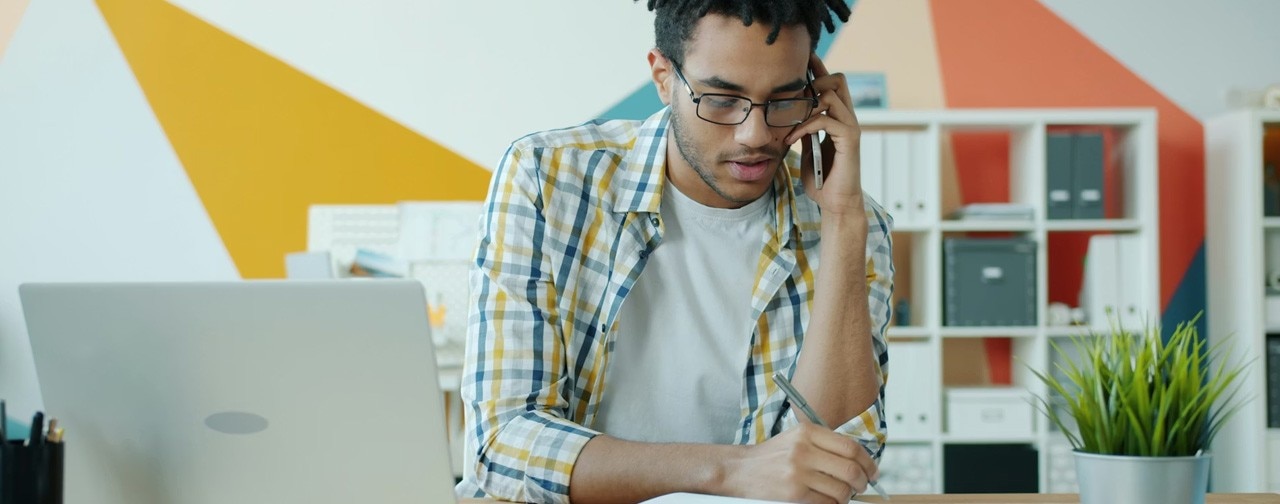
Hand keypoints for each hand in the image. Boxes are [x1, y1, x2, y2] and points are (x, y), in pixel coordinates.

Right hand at [721, 423, 879, 503]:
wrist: (739, 470)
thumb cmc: (771, 457)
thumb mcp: (796, 439)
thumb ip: (824, 444)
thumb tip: (859, 461)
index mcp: (807, 432)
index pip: (851, 447)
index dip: (868, 462)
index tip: (872, 471)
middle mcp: (803, 450)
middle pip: (851, 469)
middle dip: (863, 482)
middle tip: (862, 486)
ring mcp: (798, 472)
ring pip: (841, 489)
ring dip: (847, 496)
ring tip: (841, 495)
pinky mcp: (793, 493)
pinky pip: (827, 503)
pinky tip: (827, 501)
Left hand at [785, 53, 864, 217]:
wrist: (836, 204)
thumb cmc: (822, 181)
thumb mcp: (807, 149)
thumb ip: (803, 130)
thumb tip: (788, 115)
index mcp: (839, 118)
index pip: (832, 84)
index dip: (818, 69)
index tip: (801, 60)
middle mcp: (848, 118)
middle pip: (838, 79)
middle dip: (814, 81)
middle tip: (792, 96)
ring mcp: (851, 127)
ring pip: (831, 94)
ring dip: (805, 105)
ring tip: (788, 122)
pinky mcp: (849, 139)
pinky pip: (825, 119)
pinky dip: (804, 126)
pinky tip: (790, 140)